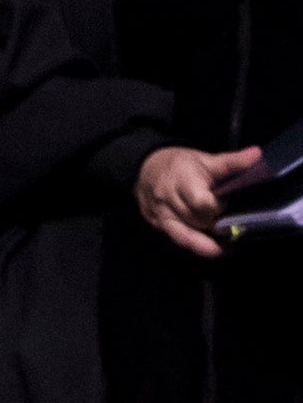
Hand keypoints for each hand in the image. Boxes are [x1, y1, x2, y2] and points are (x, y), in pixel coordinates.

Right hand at [135, 140, 260, 263]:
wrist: (144, 167)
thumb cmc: (179, 163)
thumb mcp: (204, 159)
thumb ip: (231, 162)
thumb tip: (257, 154)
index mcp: (182, 179)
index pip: (203, 203)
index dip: (218, 206)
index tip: (225, 201)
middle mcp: (168, 199)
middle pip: (199, 221)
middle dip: (216, 222)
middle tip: (228, 219)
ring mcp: (161, 214)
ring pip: (191, 236)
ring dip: (210, 237)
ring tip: (227, 238)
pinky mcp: (158, 226)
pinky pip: (181, 242)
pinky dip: (200, 247)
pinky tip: (215, 248)